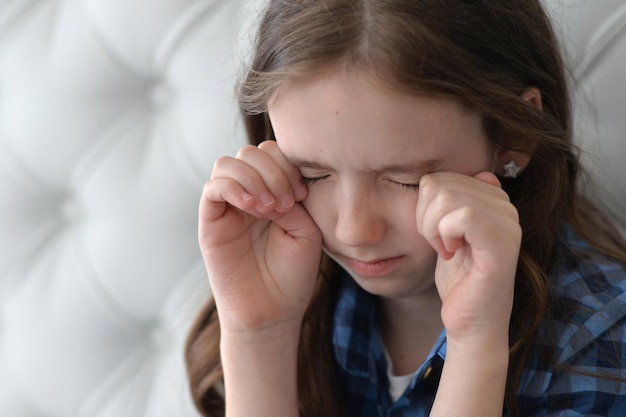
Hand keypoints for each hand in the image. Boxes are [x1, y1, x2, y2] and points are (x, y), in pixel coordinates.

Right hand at [199, 141, 321, 334]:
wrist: (273, 311)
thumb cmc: (292, 274)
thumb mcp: (305, 229)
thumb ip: (291, 196)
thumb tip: (272, 178)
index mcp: (273, 192)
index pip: (272, 153)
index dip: (287, 164)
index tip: (301, 195)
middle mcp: (248, 194)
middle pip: (250, 152)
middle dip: (273, 171)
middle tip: (286, 203)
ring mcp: (227, 207)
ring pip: (228, 164)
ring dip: (254, 178)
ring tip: (269, 209)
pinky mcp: (210, 222)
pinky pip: (212, 188)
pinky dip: (234, 188)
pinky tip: (253, 208)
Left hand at [416, 172, 519, 345]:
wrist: (471, 322)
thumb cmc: (458, 279)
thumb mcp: (447, 232)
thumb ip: (450, 202)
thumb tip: (467, 173)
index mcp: (493, 198)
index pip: (441, 177)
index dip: (424, 206)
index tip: (435, 234)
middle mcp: (505, 206)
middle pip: (440, 185)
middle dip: (425, 218)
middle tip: (439, 245)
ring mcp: (507, 224)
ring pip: (446, 198)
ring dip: (432, 229)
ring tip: (446, 250)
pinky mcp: (502, 245)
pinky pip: (464, 215)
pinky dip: (444, 235)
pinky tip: (452, 253)